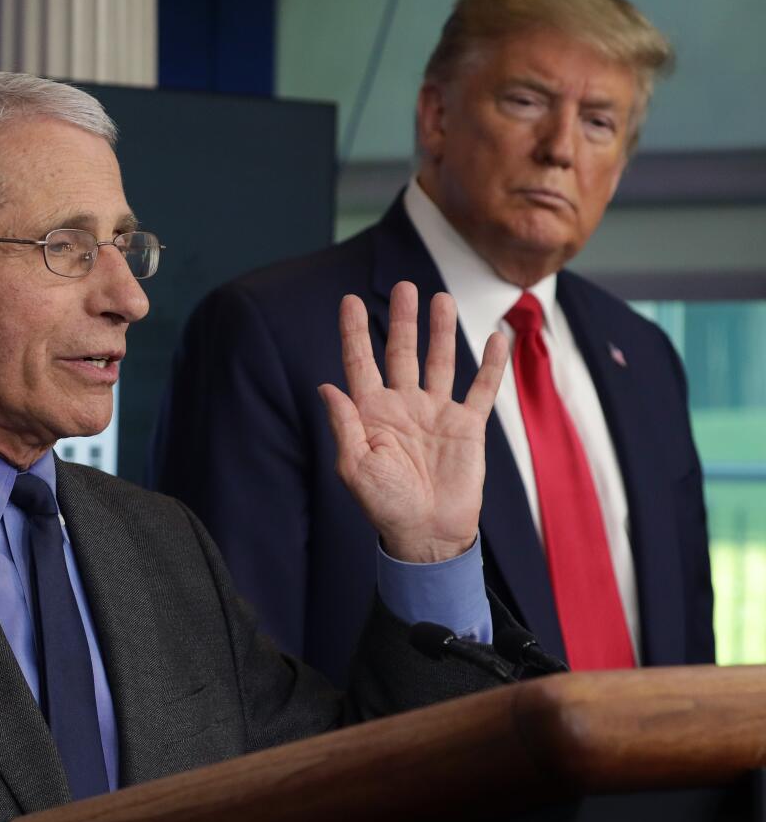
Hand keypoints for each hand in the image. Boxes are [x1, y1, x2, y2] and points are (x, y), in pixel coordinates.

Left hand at [318, 283, 506, 563]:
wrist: (427, 534)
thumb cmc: (385, 505)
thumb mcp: (355, 467)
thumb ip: (344, 425)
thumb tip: (326, 387)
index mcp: (371, 413)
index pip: (360, 363)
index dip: (354, 332)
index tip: (349, 300)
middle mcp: (403, 405)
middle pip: (401, 352)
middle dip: (402, 320)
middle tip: (405, 287)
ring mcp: (436, 413)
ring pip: (439, 361)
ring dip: (440, 331)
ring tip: (440, 299)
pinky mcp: (467, 427)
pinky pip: (480, 389)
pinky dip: (489, 365)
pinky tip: (495, 338)